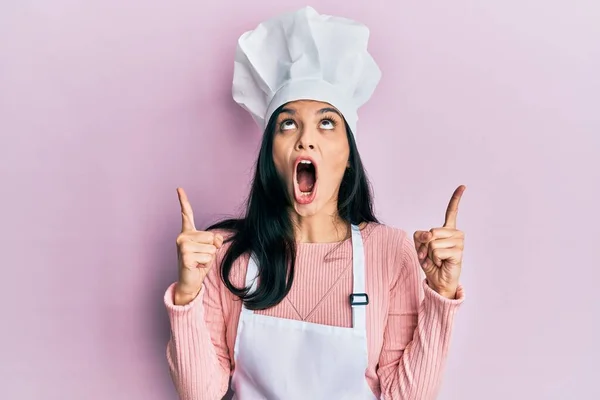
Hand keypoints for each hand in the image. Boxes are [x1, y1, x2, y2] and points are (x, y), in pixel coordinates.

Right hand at [174, 188, 222, 304]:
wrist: (190, 282)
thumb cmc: (199, 264)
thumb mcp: (211, 249)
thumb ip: (215, 240)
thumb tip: (217, 240)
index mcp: (188, 232)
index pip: (187, 214)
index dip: (183, 201)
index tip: (179, 188)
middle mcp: (182, 236)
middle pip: (211, 236)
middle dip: (212, 248)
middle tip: (201, 257)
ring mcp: (182, 245)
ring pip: (211, 248)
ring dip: (209, 258)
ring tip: (198, 262)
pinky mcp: (185, 255)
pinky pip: (208, 257)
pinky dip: (206, 264)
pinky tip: (196, 267)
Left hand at [413, 185, 465, 298]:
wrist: (438, 281)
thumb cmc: (431, 263)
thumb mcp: (419, 246)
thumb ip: (420, 236)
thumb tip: (430, 235)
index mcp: (447, 230)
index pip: (451, 211)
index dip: (456, 198)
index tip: (463, 186)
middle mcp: (455, 234)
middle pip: (431, 232)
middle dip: (424, 246)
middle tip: (431, 255)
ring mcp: (459, 242)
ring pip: (432, 243)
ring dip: (429, 254)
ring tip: (437, 260)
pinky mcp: (458, 252)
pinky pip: (436, 251)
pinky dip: (434, 260)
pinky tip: (441, 263)